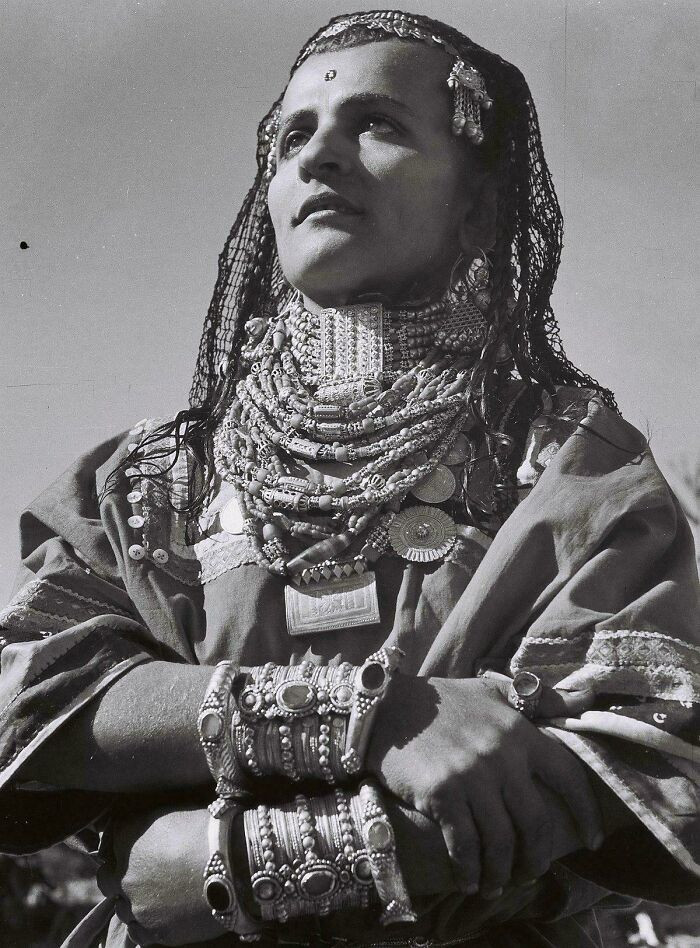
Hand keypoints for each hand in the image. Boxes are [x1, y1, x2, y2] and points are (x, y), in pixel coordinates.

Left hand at [98, 805, 222, 945]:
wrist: (235, 864)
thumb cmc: (209, 831)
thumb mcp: (171, 813)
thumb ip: (146, 824)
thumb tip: (137, 828)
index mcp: (127, 841)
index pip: (109, 842)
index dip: (121, 845)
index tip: (135, 847)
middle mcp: (124, 875)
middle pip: (107, 878)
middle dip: (120, 875)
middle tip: (143, 873)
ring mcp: (138, 907)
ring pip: (123, 908)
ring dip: (134, 901)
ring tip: (158, 895)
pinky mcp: (154, 932)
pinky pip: (138, 932)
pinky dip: (146, 924)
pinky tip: (162, 914)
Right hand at [366, 674, 602, 898]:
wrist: (387, 707)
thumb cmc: (443, 702)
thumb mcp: (492, 693)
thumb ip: (540, 700)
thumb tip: (589, 697)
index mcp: (519, 731)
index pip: (568, 776)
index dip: (587, 812)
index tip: (593, 839)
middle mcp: (501, 754)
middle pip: (536, 823)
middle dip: (537, 857)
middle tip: (530, 871)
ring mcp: (471, 775)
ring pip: (501, 842)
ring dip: (501, 872)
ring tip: (495, 883)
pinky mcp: (441, 793)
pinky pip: (465, 845)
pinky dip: (470, 870)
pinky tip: (468, 880)